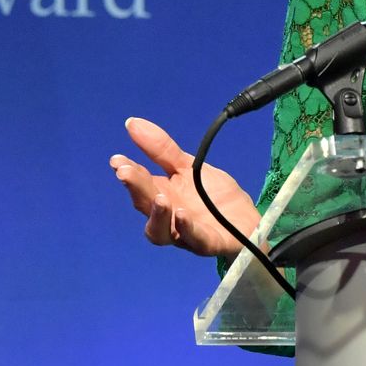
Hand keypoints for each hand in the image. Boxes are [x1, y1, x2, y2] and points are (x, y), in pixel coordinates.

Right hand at [110, 116, 258, 258]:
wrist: (248, 220)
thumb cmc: (214, 196)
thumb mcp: (189, 166)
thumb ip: (161, 149)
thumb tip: (131, 122)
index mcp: (162, 195)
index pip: (140, 184)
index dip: (128, 173)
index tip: (117, 160)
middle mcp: (168, 217)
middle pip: (146, 206)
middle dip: (136, 189)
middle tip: (125, 172)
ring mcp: (186, 234)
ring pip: (162, 232)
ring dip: (157, 215)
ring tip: (159, 198)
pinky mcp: (209, 243)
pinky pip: (195, 240)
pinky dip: (187, 229)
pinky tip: (183, 214)